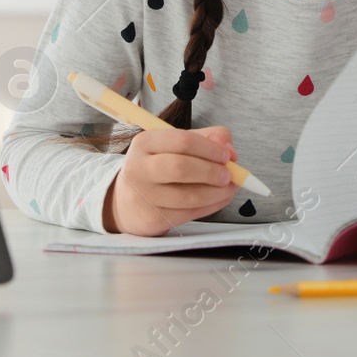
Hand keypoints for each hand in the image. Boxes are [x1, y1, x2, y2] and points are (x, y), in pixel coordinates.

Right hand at [102, 125, 238, 235]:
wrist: (127, 202)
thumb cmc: (158, 167)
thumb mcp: (175, 144)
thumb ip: (206, 138)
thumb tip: (229, 149)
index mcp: (145, 142)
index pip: (182, 141)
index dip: (210, 148)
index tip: (227, 155)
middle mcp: (140, 168)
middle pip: (181, 167)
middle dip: (212, 171)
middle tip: (229, 175)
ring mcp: (144, 196)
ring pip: (189, 196)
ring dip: (217, 192)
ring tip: (229, 188)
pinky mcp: (153, 218)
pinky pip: (190, 213)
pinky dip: (212, 206)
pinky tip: (220, 199)